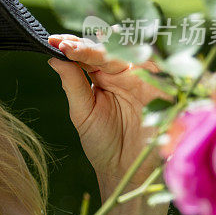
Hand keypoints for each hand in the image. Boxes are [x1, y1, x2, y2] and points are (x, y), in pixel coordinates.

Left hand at [47, 34, 172, 188]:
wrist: (126, 172)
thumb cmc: (103, 143)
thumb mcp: (82, 112)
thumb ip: (72, 83)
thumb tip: (52, 57)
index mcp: (104, 76)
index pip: (88, 54)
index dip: (72, 46)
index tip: (52, 42)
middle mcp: (124, 73)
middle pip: (106, 50)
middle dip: (85, 46)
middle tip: (64, 44)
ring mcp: (144, 78)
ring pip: (127, 54)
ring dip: (104, 49)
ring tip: (80, 49)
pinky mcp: (163, 89)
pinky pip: (153, 67)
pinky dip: (137, 58)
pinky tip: (119, 54)